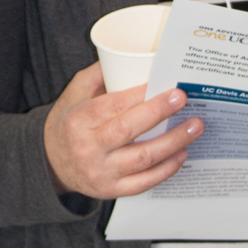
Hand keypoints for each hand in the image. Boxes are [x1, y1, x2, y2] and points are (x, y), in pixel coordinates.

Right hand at [43, 65, 202, 200]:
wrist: (52, 163)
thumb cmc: (69, 123)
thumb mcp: (74, 95)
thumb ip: (99, 75)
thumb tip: (133, 58)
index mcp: (79, 119)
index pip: (115, 105)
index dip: (143, 95)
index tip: (165, 85)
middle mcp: (89, 147)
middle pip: (130, 129)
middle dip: (160, 112)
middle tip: (183, 99)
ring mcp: (101, 172)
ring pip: (144, 158)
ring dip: (174, 141)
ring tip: (195, 127)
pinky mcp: (112, 190)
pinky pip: (145, 182)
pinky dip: (167, 169)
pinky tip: (182, 154)